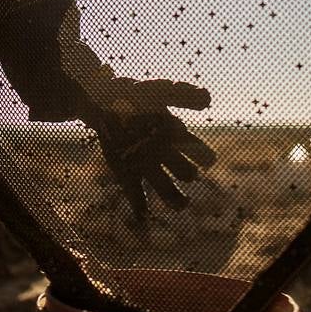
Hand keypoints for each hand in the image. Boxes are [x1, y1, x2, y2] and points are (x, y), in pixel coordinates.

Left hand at [78, 76, 217, 219]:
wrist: (101, 104)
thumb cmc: (132, 95)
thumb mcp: (157, 91)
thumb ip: (181, 95)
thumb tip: (209, 98)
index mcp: (175, 136)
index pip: (198, 151)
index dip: (204, 156)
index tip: (207, 159)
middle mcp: (164, 154)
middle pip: (184, 172)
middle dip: (187, 173)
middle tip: (189, 174)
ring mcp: (146, 166)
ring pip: (165, 188)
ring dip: (175, 198)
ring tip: (182, 205)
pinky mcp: (127, 175)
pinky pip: (136, 196)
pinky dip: (141, 209)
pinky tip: (145, 220)